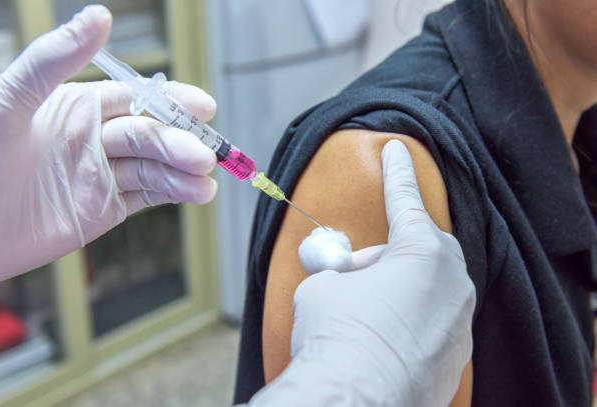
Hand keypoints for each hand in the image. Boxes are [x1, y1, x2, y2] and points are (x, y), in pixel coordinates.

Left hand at [0, 6, 217, 282]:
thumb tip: (98, 15)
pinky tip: (195, 192)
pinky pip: (148, 196)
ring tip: (205, 182)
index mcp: (77, 106)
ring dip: (184, 173)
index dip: (172, 101)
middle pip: (151, 135)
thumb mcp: (8, 102)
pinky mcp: (105, 208)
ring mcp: (102, 174)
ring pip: (155, 168)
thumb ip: (53, 60)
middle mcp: (94, 137)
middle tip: (203, 155)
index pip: (137, 98)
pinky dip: (174, 193)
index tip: (202, 106)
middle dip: (180, 144)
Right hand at [249, 140, 475, 405]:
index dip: (396, 173)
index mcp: (424, 254)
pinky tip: (378, 341)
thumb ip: (343, 271)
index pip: (406, 200)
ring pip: (427, 291)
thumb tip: (346, 281)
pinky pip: (430, 325)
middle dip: (388, 255)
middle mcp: (452, 285)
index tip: (397, 149)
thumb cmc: (337, 335)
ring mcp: (458, 324)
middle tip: (355, 272)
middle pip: (422, 251)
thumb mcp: (325, 286)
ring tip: (361, 314)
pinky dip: (406, 325)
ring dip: (395, 292)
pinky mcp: (454, 359)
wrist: (355, 400)